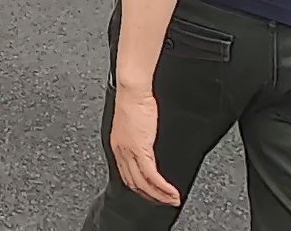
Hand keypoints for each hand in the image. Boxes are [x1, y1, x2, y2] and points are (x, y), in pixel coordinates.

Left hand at [111, 86, 181, 206]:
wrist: (132, 90)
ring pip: (143, 183)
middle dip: (150, 195)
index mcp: (118, 145)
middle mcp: (120, 151)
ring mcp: (129, 152)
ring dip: (159, 195)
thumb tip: (149, 144)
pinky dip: (163, 187)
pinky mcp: (140, 150)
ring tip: (172, 199)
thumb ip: (140, 137)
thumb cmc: (134, 99)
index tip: (151, 192)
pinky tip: (172, 192)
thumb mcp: (136, 123)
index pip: (126, 174)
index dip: (139, 187)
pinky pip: (152, 176)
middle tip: (163, 201)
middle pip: (133, 182)